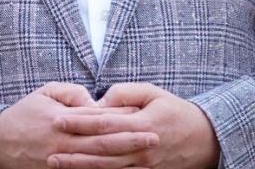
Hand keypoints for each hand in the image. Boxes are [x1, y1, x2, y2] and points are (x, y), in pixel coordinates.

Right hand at [0, 82, 157, 168]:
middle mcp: (63, 142)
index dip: (122, 118)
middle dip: (130, 141)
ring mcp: (60, 161)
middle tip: (154, 138)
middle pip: (103, 143)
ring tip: (146, 159)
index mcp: (62, 119)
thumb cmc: (24, 114)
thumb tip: (93, 101)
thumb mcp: (44, 93)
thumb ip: (71, 93)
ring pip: (97, 163)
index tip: (143, 116)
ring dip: (122, 161)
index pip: (97, 119)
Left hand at [49, 83, 219, 168]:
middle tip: (49, 149)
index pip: (104, 123)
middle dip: (73, 150)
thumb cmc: (176, 111)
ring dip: (80, 167)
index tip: (58, 119)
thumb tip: (100, 100)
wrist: (206, 139)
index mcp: (142, 124)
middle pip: (101, 150)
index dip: (79, 121)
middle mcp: (141, 148)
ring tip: (57, 164)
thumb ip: (125, 93)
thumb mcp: (153, 93)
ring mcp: (145, 166)